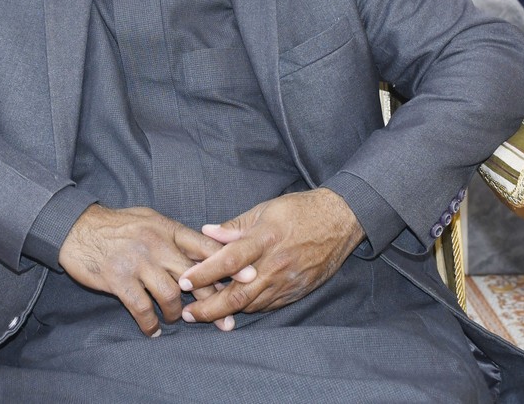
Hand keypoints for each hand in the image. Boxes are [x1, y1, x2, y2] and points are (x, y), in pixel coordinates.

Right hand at [58, 204, 252, 336]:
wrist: (77, 228)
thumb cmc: (116, 225)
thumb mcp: (150, 220)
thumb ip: (174, 235)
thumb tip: (201, 249)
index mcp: (167, 228)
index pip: (205, 246)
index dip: (229, 262)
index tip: (250, 276)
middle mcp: (156, 245)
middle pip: (194, 276)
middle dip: (212, 300)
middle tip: (226, 321)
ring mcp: (137, 262)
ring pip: (171, 296)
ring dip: (177, 314)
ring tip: (177, 320)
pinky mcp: (118, 279)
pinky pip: (142, 308)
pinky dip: (150, 324)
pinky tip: (152, 330)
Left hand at [178, 189, 363, 324]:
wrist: (340, 221)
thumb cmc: (299, 210)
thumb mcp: (264, 209)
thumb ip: (234, 226)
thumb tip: (206, 232)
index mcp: (265, 239)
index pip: (229, 260)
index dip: (205, 272)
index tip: (184, 280)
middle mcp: (275, 264)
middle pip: (238, 294)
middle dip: (210, 308)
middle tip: (188, 314)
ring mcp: (287, 282)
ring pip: (251, 305)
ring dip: (226, 311)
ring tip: (203, 313)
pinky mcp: (296, 292)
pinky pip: (267, 305)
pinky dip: (248, 308)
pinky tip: (232, 307)